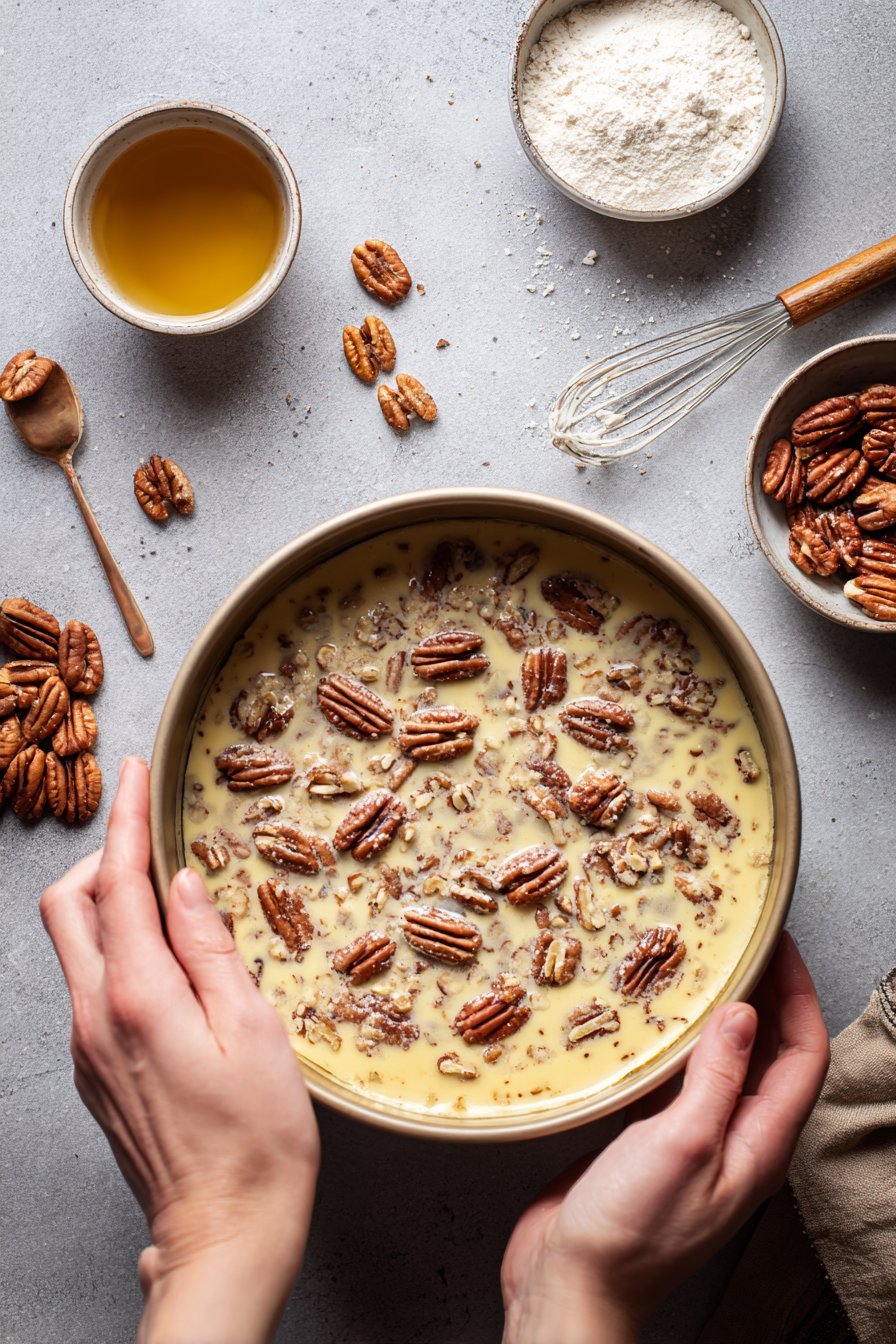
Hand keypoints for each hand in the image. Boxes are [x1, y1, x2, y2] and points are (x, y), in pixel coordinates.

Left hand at [40, 757, 319, 1343]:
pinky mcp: (94, 1072)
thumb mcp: (253, 1029)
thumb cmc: (258, 1139)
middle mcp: (94, 1018)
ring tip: (168, 896)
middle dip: (101, 857)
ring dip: (108, 903)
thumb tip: (180, 885)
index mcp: (138, 998)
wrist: (224, 1232)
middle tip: (150, 836)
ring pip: (73, 945)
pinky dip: (116, 949)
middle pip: (67, 907)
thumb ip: (210, 948)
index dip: (126, 821)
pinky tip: (167, 962)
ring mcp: (86, 1049)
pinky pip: (89, 985)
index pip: (118, 885)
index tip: (135, 773)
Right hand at [501, 934, 829, 1343]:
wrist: (570, 1282)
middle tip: (737, 943)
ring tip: (693, 965)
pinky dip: (671, 1040)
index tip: (780, 945)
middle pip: (767, 1053)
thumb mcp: (684, 1144)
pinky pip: (674, 1077)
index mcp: (759, 1144)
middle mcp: (734, 1138)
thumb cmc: (631, 1231)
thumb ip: (717, 1077)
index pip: (803, 1055)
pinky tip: (646, 1017)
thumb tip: (745, 1014)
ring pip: (719, 1061)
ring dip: (714, 1013)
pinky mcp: (649, 1138)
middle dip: (762, 995)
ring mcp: (692, 1139)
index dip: (799, 994)